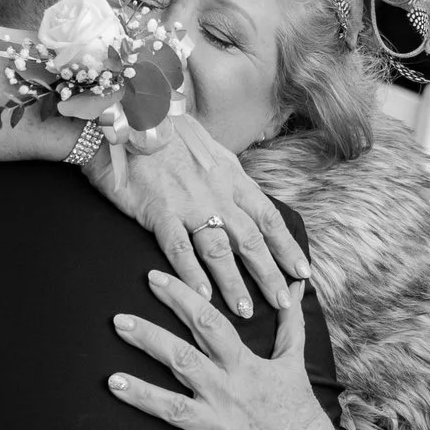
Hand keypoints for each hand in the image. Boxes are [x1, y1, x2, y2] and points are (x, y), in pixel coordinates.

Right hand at [82, 118, 309, 319]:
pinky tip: (201, 298)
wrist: (126, 117)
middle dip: (270, 273)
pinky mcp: (159, 211)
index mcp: (231, 176)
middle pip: (252, 239)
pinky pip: (180, 249)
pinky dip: (192, 275)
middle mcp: (217, 191)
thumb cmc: (162, 131)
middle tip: (284, 303)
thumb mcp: (205, 147)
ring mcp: (189, 202)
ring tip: (244, 312)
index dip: (286, 246)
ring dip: (235, 283)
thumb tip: (237, 191)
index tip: (302, 271)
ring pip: (221, 250)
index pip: (268, 217)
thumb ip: (222, 174)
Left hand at [105, 270, 345, 429]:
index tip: (154, 279)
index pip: (209, 323)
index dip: (182, 298)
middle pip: (184, 360)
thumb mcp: (294, 363)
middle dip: (150, 339)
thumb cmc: (298, 411)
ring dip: (142, 395)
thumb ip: (290, 323)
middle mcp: (227, 393)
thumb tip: (295, 286)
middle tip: (119, 321)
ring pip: (174, 408)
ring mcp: (218, 428)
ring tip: (112, 380)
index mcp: (244, 366)